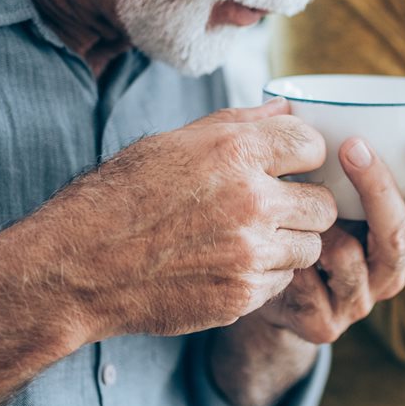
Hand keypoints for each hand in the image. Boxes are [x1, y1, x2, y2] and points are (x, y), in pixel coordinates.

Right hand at [38, 96, 336, 340]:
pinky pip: (284, 280)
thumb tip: (285, 110)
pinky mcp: (242, 295)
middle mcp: (250, 201)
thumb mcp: (175, 142)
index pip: (313, 146)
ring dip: (290, 241)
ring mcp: (249, 253)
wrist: (81, 266)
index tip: (290, 163)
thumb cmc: (123, 195)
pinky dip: (267, 273)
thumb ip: (239, 124)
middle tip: (277, 205)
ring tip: (253, 236)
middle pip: (323, 203)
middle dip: (305, 203)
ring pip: (311, 246)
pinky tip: (233, 262)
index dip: (304, 154)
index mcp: (234, 151)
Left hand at [251, 118, 404, 342]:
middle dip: (379, 188)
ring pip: (351, 260)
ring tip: (297, 191)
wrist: (279, 284)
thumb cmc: (331, 223)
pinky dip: (294, 256)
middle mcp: (393, 272)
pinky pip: (309, 287)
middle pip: (400, 236)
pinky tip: (274, 234)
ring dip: (325, 223)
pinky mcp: (324, 324)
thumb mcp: (370, 191)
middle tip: (353, 145)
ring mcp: (360, 301)